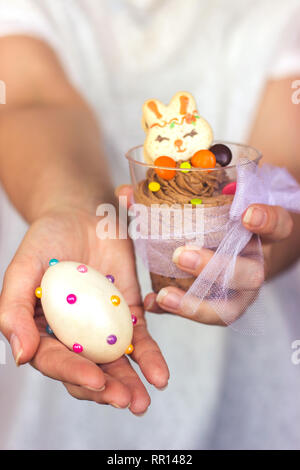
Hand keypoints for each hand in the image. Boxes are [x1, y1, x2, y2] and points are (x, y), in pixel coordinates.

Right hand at [0, 206, 168, 414]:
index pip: (56, 361)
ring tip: (142, 402)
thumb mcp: (23, 269)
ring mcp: (102, 326)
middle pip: (88, 370)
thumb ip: (16, 311)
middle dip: (106, 389)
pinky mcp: (127, 314)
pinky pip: (139, 339)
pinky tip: (159, 375)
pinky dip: (149, 357)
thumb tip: (20, 357)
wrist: (82, 214)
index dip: (74, 374)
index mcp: (42, 330)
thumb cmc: (47, 239)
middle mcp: (73, 335)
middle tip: (125, 401)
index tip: (96, 381)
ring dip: (130, 383)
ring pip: (116, 362)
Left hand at [144, 204, 292, 324]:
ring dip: (196, 303)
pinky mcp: (223, 308)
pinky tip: (154, 303)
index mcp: (259, 234)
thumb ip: (172, 197)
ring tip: (164, 296)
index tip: (246, 214)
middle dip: (216, 267)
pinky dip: (178, 311)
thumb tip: (125, 192)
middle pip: (251, 273)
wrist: (227, 252)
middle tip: (182, 255)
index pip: (278, 225)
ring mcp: (241, 291)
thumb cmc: (215, 225)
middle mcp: (255, 264)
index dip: (267, 220)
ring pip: (231, 307)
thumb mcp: (206, 206)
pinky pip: (205, 317)